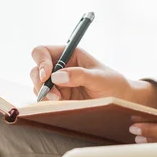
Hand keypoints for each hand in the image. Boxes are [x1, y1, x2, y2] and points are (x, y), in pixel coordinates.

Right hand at [29, 46, 156, 109]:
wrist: (120, 100)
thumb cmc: (113, 84)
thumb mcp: (99, 78)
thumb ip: (79, 75)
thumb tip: (56, 76)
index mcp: (70, 54)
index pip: (43, 51)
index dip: (41, 61)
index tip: (47, 76)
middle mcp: (61, 66)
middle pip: (36, 69)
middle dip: (40, 82)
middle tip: (54, 95)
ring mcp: (58, 82)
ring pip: (38, 85)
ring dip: (44, 94)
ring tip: (61, 101)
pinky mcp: (59, 96)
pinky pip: (44, 98)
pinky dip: (47, 102)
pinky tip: (60, 105)